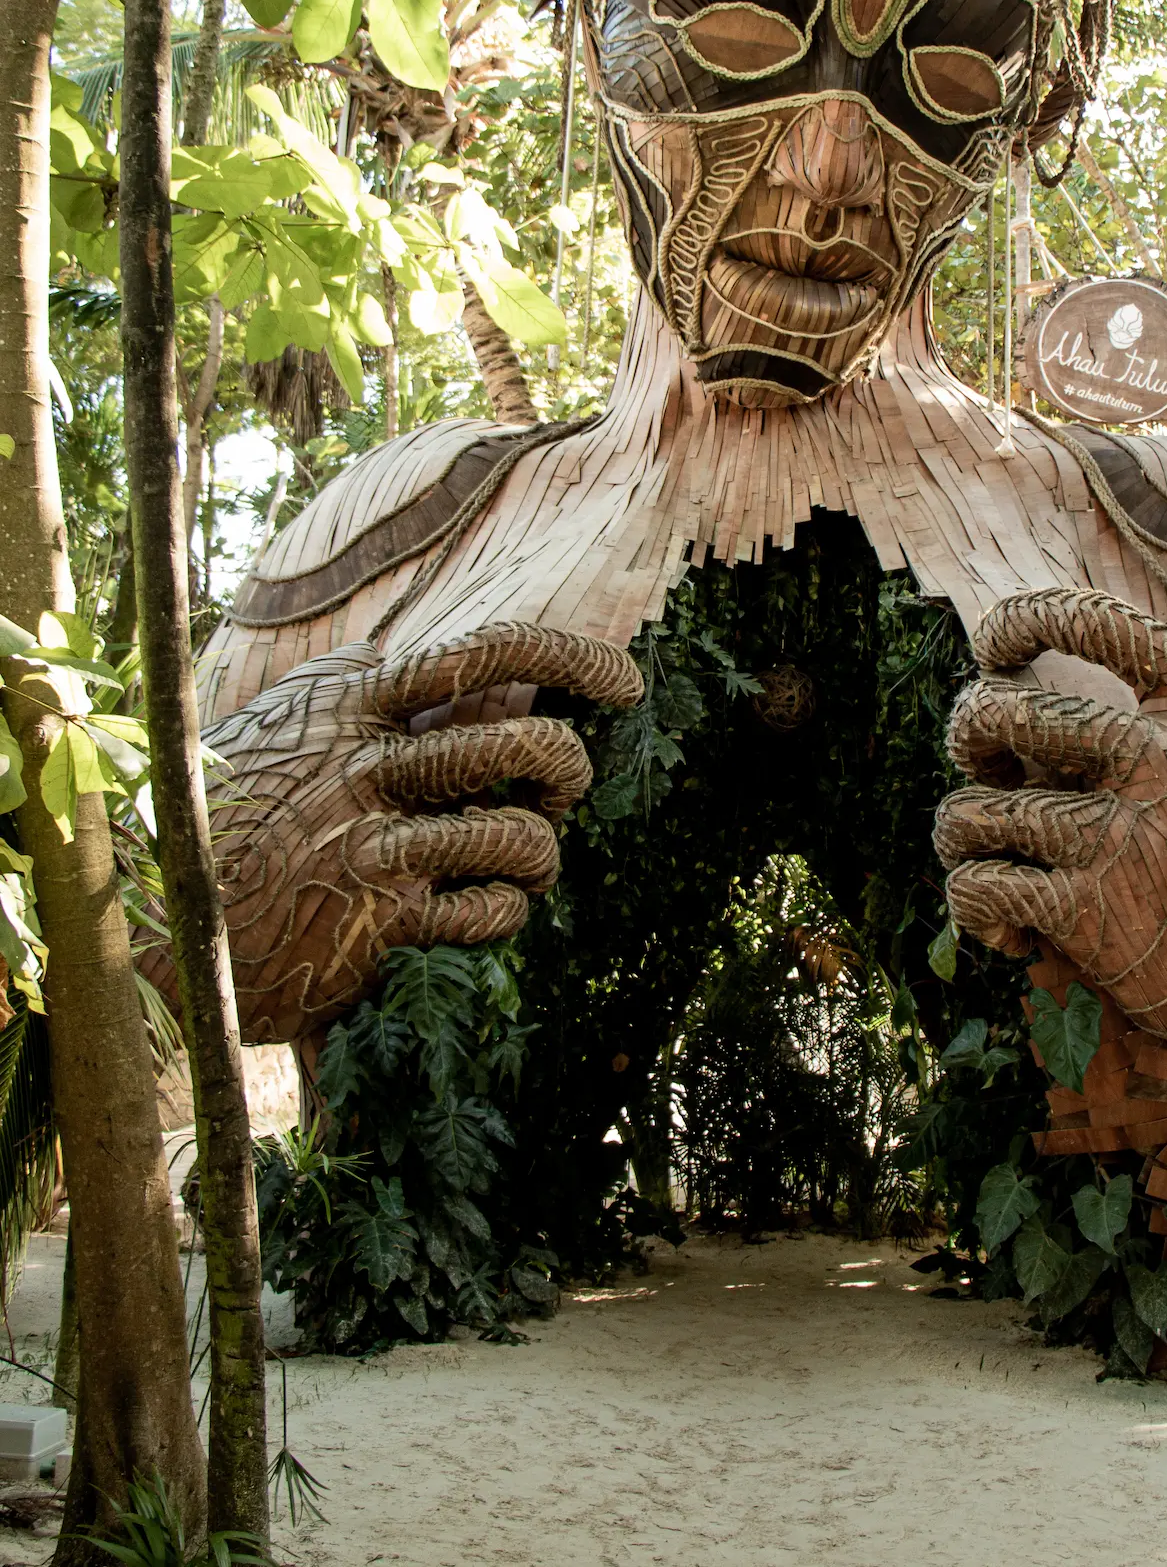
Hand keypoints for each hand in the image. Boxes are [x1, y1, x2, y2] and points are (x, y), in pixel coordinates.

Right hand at [190, 623, 641, 1040]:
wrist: (140, 909)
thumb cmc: (223, 818)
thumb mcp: (283, 732)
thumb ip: (360, 705)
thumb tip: (444, 676)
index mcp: (347, 696)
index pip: (486, 653)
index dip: (573, 661)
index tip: (625, 685)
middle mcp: (365, 757)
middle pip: (522, 739)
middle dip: (568, 766)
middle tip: (562, 788)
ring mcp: (370, 836)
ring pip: (519, 831)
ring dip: (542, 849)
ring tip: (527, 858)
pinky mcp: (374, 913)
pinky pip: (486, 907)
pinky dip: (504, 908)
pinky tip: (482, 906)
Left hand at [933, 588, 1166, 1217]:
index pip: (1101, 623)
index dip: (1028, 618)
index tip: (999, 643)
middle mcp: (1164, 759)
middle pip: (1007, 708)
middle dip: (970, 726)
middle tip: (979, 758)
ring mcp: (1120, 837)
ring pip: (976, 807)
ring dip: (961, 829)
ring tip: (979, 852)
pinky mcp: (1091, 917)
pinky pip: (981, 886)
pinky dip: (975, 905)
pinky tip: (1007, 930)